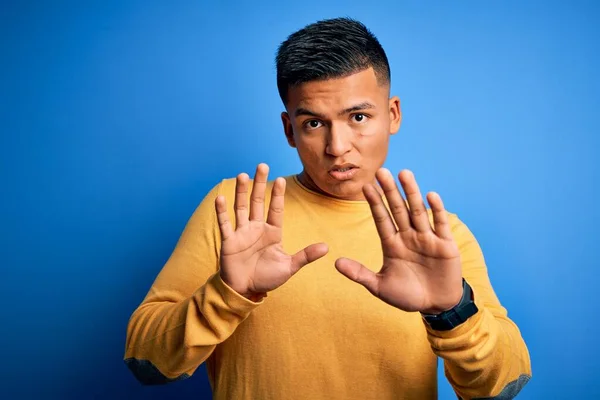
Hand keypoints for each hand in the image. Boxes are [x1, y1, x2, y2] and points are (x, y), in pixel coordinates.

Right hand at [216, 163, 328, 300]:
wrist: (245, 290)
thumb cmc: (267, 278)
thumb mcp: (289, 267)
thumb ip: (305, 256)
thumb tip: (326, 248)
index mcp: (272, 232)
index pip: (276, 209)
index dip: (278, 195)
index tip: (281, 179)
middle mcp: (256, 228)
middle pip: (258, 201)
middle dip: (260, 184)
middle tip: (262, 165)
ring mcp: (242, 232)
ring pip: (241, 207)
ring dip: (241, 191)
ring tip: (243, 174)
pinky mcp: (229, 241)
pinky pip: (225, 223)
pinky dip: (222, 211)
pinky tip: (220, 197)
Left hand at [335, 168, 462, 313]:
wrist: (436, 305)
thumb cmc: (407, 296)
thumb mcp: (380, 287)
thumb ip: (360, 274)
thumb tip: (336, 263)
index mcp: (392, 245)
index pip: (381, 219)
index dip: (374, 203)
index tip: (365, 186)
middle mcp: (408, 237)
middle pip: (398, 209)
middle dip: (390, 191)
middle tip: (381, 171)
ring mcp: (427, 239)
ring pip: (418, 211)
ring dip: (411, 193)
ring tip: (404, 173)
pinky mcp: (445, 245)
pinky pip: (440, 224)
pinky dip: (437, 210)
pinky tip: (431, 195)